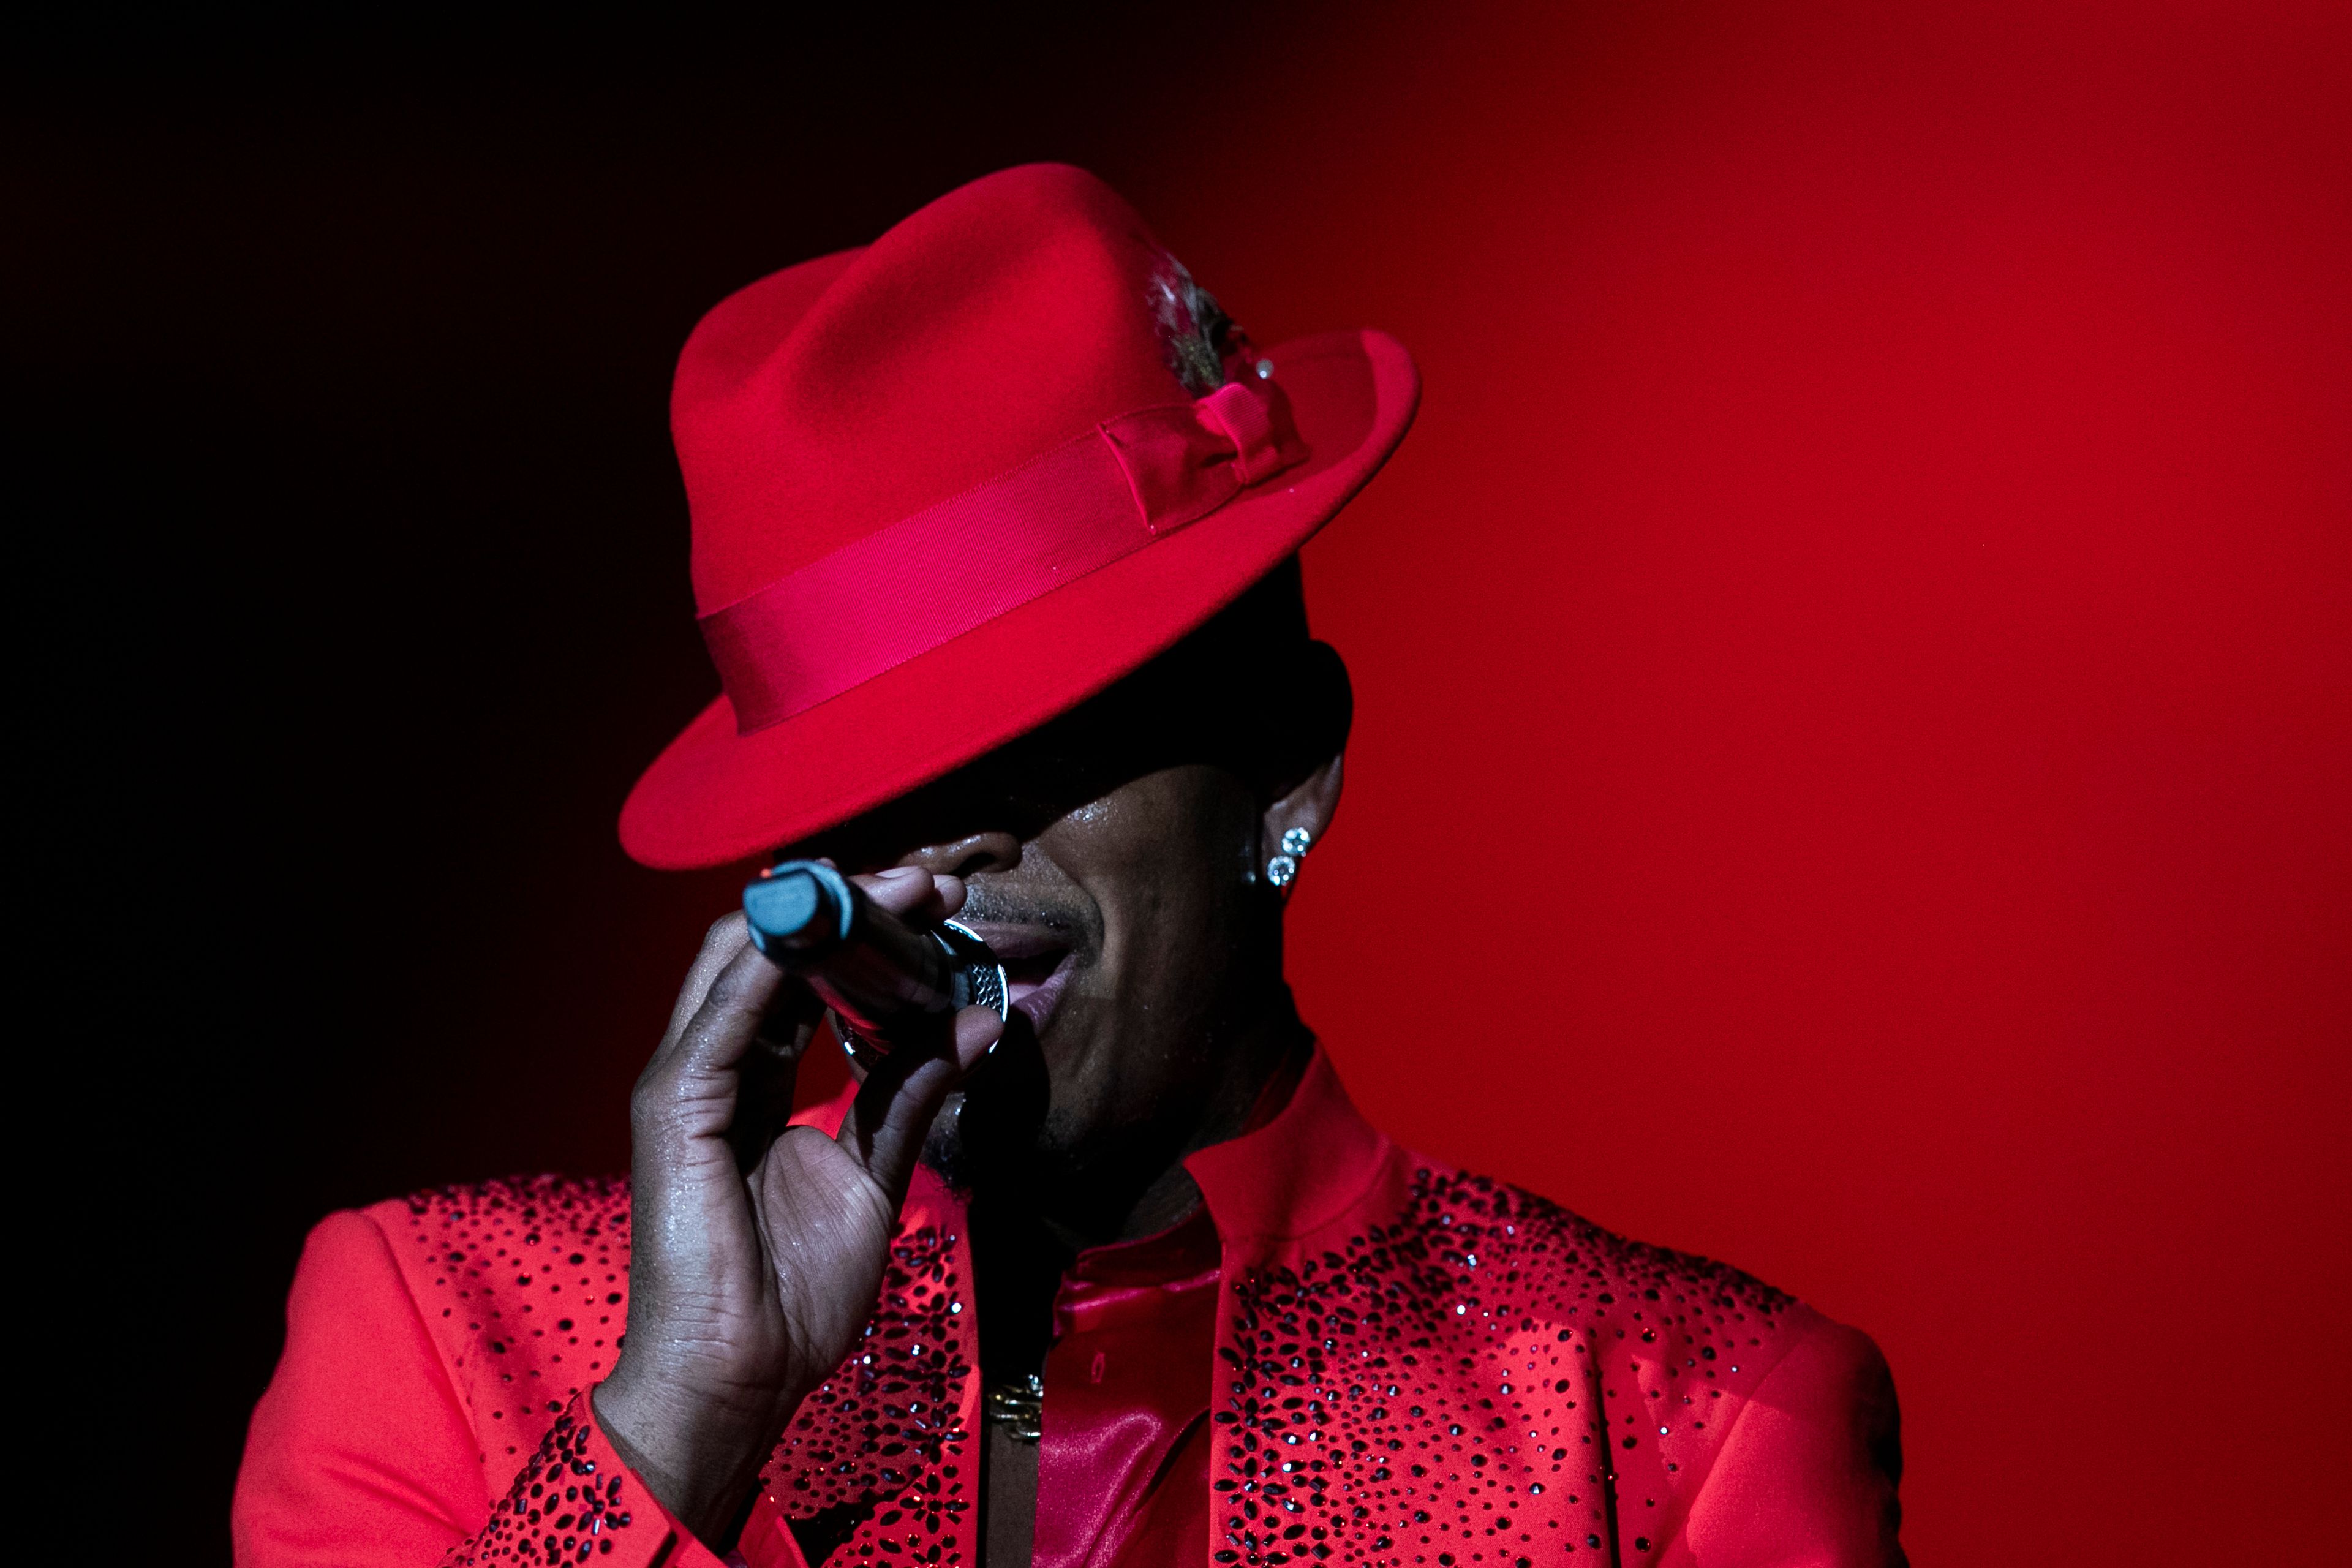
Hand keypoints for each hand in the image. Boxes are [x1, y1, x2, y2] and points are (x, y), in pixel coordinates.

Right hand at [593, 867, 1004, 1547]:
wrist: (739, 1377)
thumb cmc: (791, 1294)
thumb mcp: (875, 1176)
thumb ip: (913, 1093)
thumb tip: (977, 1021)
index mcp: (754, 1081)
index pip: (802, 979)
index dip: (864, 934)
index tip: (934, 906)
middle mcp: (714, 1067)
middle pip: (772, 954)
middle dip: (848, 907)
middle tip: (926, 883)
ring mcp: (685, 1082)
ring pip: (739, 962)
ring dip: (817, 916)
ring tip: (893, 889)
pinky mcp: (673, 1108)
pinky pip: (723, 1019)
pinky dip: (768, 967)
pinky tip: (820, 934)